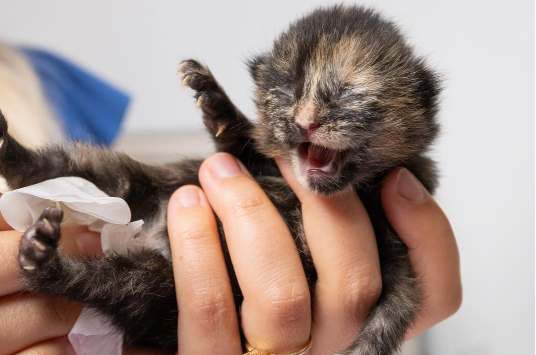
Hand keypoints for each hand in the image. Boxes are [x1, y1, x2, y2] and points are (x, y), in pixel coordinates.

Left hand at [167, 153, 460, 353]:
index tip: (394, 177)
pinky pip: (213, 307)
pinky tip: (188, 206)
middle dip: (323, 200)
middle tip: (287, 150)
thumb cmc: (237, 283)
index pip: (431, 298)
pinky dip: (199, 244)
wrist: (160, 338)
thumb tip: (327, 157)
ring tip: (220, 170)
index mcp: (358, 323)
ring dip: (249, 212)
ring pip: (283, 295)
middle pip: (356, 284)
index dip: (426, 236)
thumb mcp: (293, 249)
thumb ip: (320, 221)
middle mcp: (328, 349)